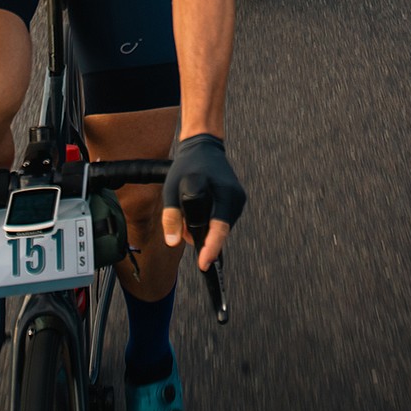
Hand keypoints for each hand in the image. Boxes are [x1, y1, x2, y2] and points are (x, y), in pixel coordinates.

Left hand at [162, 134, 245, 268]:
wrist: (204, 146)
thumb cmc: (187, 165)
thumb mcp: (172, 189)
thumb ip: (171, 217)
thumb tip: (172, 242)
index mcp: (220, 191)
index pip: (219, 227)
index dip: (211, 248)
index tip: (204, 263)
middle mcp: (234, 195)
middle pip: (219, 230)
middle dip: (202, 237)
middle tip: (183, 228)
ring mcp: (238, 197)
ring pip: (222, 226)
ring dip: (206, 228)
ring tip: (189, 217)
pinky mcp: (237, 198)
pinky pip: (224, 219)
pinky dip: (211, 221)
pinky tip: (200, 213)